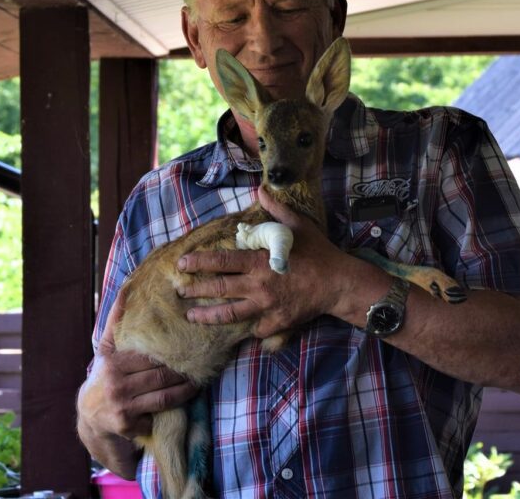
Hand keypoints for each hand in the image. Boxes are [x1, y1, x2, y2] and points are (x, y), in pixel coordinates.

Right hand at [78, 289, 197, 444]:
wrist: (90, 414)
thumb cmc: (105, 375)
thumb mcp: (107, 349)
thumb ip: (116, 321)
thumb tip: (125, 289)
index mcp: (114, 363)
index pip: (150, 356)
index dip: (172, 352)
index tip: (189, 346)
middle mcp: (116, 385)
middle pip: (161, 376)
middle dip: (182, 371)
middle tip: (200, 364)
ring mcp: (122, 407)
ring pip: (164, 397)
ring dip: (185, 391)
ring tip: (198, 382)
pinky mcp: (128, 426)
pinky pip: (157, 416)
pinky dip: (171, 412)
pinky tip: (184, 405)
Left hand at [175, 191, 350, 337]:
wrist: (339, 283)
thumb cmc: (319, 253)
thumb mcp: (298, 226)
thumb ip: (275, 210)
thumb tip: (261, 190)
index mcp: (259, 261)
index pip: (221, 260)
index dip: (199, 262)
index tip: (182, 264)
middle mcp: (258, 285)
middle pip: (219, 288)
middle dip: (196, 290)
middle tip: (180, 291)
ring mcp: (266, 306)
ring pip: (230, 314)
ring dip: (208, 316)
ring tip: (192, 317)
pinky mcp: (277, 322)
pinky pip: (257, 329)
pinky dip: (248, 328)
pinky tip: (237, 331)